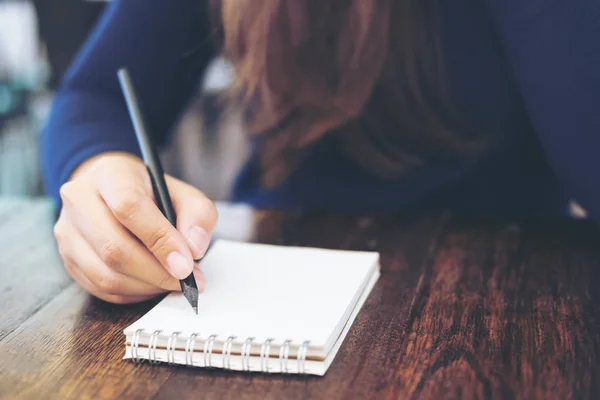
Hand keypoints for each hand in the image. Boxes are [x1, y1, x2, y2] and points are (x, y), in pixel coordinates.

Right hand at [53, 152, 217, 303]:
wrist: (113, 192)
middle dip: (157, 272)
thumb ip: (198, 216)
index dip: (160, 240)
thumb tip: (194, 249)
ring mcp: (67, 231)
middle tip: (186, 280)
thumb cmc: (151, 194)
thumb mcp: (183, 194)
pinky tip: (152, 284)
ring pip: (105, 274)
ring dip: (146, 286)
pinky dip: (133, 293)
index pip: (129, 207)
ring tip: (172, 282)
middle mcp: (79, 200)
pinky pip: (100, 289)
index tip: (186, 264)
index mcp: (110, 174)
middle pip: (114, 247)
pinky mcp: (68, 259)